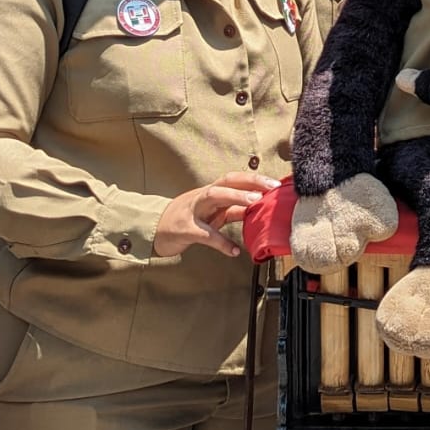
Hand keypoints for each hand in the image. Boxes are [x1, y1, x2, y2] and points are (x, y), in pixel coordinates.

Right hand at [154, 171, 280, 258]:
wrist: (153, 229)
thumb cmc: (186, 219)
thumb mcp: (211, 213)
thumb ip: (232, 210)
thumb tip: (257, 208)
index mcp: (211, 192)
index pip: (235, 179)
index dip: (255, 178)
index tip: (276, 182)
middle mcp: (203, 196)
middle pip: (227, 181)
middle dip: (251, 181)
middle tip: (272, 187)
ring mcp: (193, 210)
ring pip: (214, 196)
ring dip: (235, 197)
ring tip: (255, 202)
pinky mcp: (184, 229)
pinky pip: (204, 234)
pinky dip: (220, 242)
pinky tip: (234, 251)